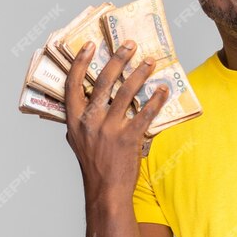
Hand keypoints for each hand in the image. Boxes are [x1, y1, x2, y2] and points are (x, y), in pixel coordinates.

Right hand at [64, 39, 169, 199]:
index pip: (73, 84)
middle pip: (103, 81)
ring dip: (140, 73)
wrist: (106, 191)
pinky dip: (156, 99)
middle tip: (130, 45)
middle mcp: (89, 121)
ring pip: (126, 93)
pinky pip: (145, 113)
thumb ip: (80, 120)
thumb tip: (85, 99)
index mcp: (73, 119)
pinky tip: (163, 90)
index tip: (90, 45)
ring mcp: (109, 129)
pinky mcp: (128, 139)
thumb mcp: (77, 140)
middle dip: (118, 59)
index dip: (80, 62)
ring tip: (150, 62)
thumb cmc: (93, 165)